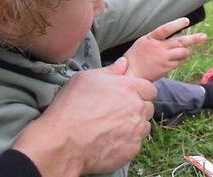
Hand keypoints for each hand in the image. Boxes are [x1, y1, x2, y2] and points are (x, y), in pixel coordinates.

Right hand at [12, 60, 156, 176]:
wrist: (62, 143)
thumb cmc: (71, 107)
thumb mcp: (85, 79)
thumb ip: (110, 70)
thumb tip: (123, 63)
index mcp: (129, 87)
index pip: (150, 89)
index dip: (140, 92)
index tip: (129, 97)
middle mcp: (137, 107)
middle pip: (148, 107)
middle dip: (137, 108)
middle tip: (118, 113)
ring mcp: (136, 129)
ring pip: (144, 126)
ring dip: (134, 125)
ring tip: (113, 128)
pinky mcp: (132, 149)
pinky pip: (136, 143)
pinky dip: (127, 142)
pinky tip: (111, 140)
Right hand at [124, 17, 207, 80]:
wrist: (131, 73)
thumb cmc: (136, 55)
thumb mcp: (143, 41)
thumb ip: (157, 38)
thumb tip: (173, 34)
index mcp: (151, 38)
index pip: (166, 28)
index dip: (177, 24)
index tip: (186, 21)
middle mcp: (158, 48)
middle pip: (180, 41)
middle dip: (194, 39)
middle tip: (204, 36)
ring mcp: (163, 59)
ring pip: (182, 52)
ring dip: (186, 51)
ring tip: (185, 50)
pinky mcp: (166, 68)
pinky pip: (179, 62)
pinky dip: (182, 59)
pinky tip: (179, 58)